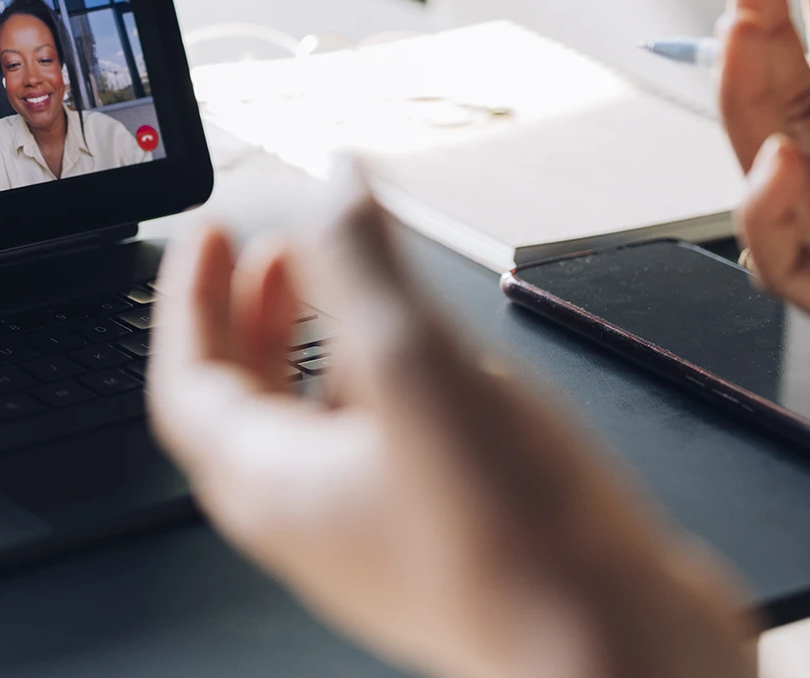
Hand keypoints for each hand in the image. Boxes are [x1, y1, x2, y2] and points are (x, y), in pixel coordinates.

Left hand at [147, 195, 752, 677]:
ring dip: (324, 343)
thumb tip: (328, 180)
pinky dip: (393, 387)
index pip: (185, 381)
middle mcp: (313, 520)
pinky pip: (392, 449)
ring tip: (361, 285)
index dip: (188, 299)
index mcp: (270, 484)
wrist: (624, 657)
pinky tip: (449, 361)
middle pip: (249, 402)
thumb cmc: (513, 542)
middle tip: (279, 248)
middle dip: (256, 312)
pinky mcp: (453, 543)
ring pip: (322, 424)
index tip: (208, 235)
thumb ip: (361, 259)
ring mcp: (382, 538)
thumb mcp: (413, 361)